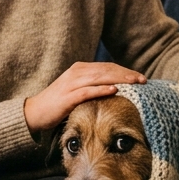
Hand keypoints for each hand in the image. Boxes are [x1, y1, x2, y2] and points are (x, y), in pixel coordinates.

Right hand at [24, 62, 146, 131]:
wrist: (35, 112)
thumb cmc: (58, 104)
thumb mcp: (77, 91)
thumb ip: (92, 87)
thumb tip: (115, 89)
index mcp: (80, 69)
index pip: (107, 66)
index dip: (124, 70)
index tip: (140, 77)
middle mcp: (76, 73)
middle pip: (106, 70)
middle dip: (126, 73)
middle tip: (143, 79)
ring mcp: (72, 84)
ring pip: (100, 77)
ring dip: (119, 78)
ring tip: (135, 82)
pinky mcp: (68, 96)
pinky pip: (88, 91)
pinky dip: (102, 89)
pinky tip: (115, 89)